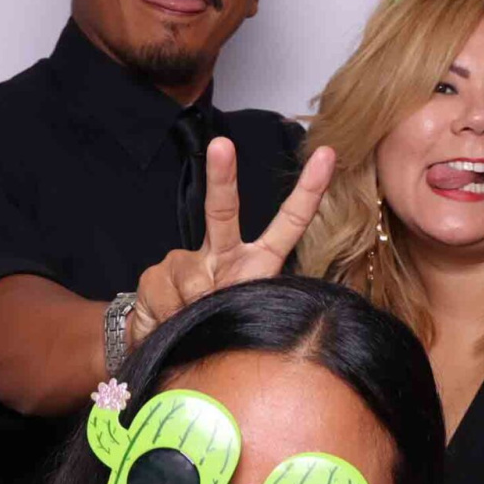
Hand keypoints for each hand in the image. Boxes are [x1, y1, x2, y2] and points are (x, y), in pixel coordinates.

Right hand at [127, 139, 334, 347]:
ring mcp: (187, 260)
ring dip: (198, 309)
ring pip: (196, 279)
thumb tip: (210, 294)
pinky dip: (174, 316)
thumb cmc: (220, 324)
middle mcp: (225, 252)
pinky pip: (171, 298)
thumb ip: (241, 301)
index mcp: (259, 259)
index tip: (327, 155)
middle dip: (222, 176)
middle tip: (222, 144)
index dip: (309, 190)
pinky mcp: (156, 274)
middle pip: (222, 210)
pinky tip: (172, 318)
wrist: (167, 339)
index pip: (290, 222)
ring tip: (197, 320)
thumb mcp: (247, 313)